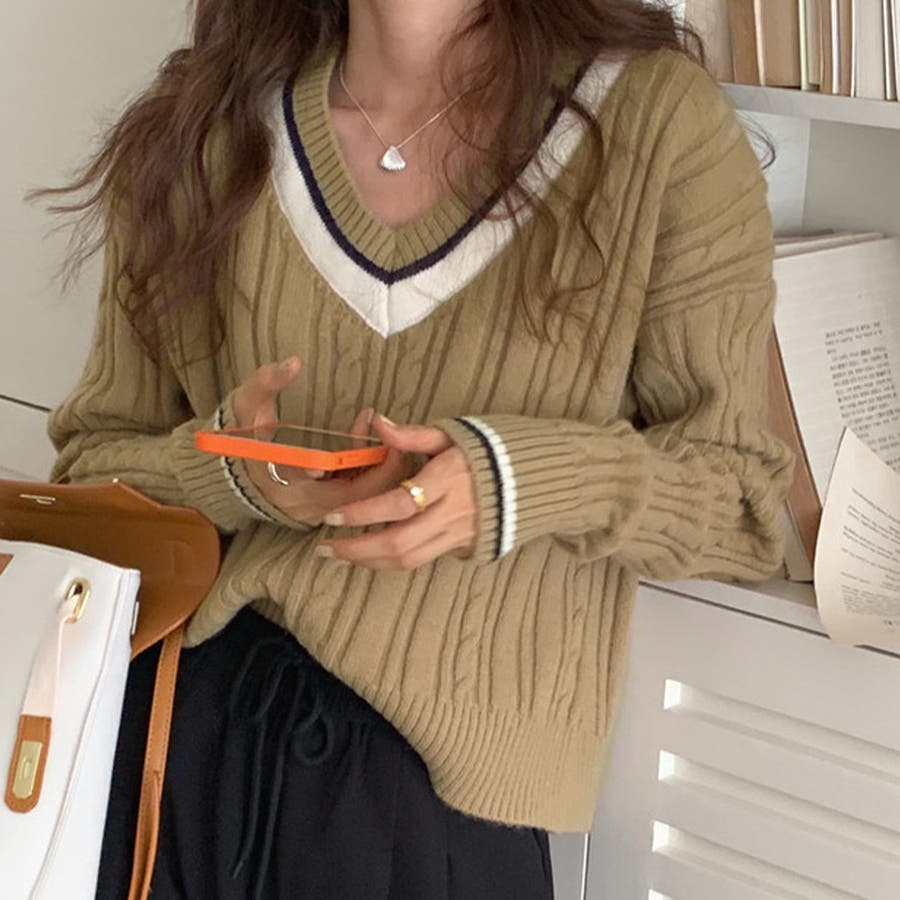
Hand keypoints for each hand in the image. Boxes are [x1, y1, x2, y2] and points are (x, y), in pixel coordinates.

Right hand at [230, 359, 407, 523]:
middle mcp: (302, 504)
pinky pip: (357, 496)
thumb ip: (265, 383)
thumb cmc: (238, 435)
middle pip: (357, 497)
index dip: (352, 455)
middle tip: (396, 426)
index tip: (368, 420)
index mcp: (279, 481)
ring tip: (389, 431)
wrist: (230, 473)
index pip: (322, 479)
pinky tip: (375, 442)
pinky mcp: (326, 509)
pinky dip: (371, 472)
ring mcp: (316, 511)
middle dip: (382, 463)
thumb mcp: (245, 405)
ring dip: (381, 467)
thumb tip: (291, 362)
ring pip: (363, 499)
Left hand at [318, 417, 476, 569]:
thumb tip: (377, 423)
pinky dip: (391, 561)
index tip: (333, 516)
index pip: (399, 504)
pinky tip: (370, 555)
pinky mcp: (464, 547)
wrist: (535, 477)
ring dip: (369, 562)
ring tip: (341, 556)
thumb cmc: (488, 450)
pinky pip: (422, 560)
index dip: (363, 513)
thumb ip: (411, 434)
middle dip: (357, 549)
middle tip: (325, 547)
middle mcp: (454, 511)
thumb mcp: (451, 434)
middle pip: (399, 542)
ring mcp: (460, 534)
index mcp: (448, 478)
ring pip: (408, 559)